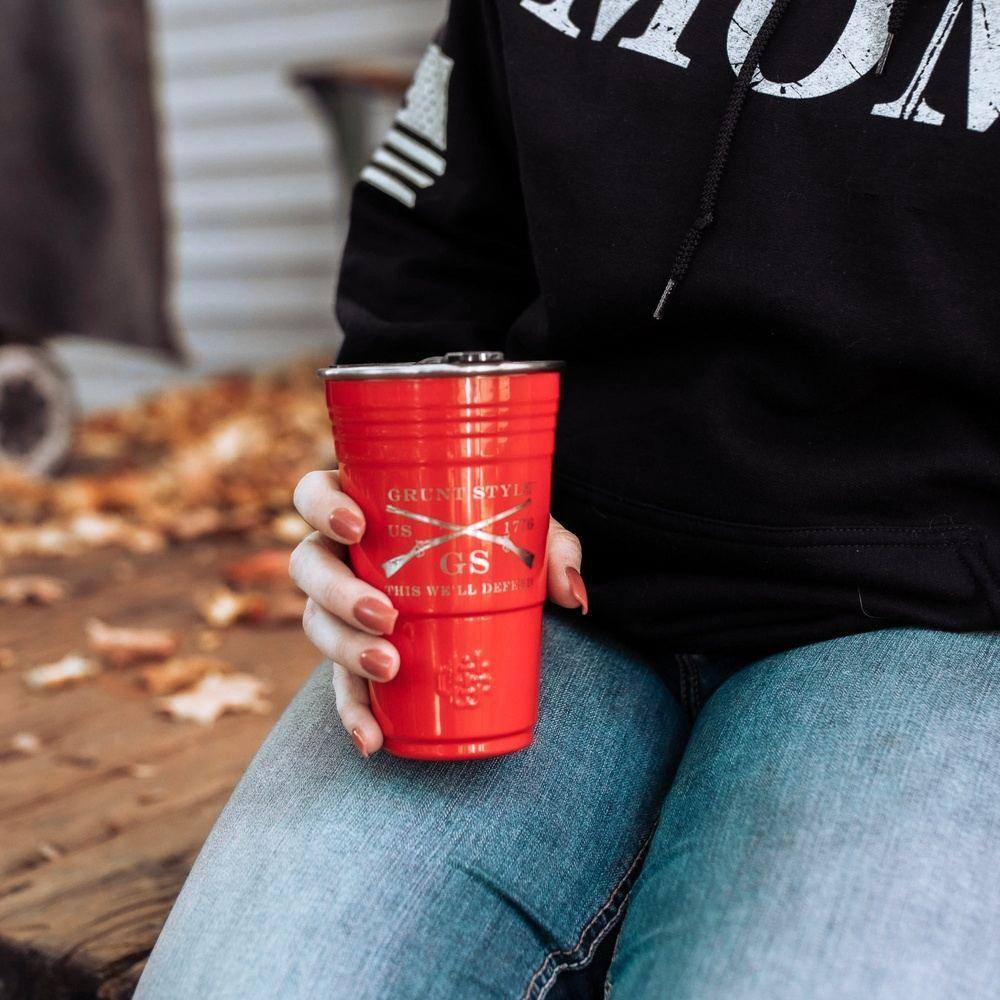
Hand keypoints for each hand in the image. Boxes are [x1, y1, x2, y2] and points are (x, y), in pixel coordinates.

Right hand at [290, 470, 587, 756]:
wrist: (491, 572)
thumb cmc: (492, 534)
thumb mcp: (521, 528)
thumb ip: (551, 547)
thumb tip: (574, 594)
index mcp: (365, 504)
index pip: (316, 493)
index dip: (323, 507)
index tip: (358, 527)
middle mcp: (342, 553)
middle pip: (309, 565)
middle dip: (338, 593)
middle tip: (385, 615)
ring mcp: (341, 605)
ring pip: (316, 622)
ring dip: (345, 649)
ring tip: (389, 667)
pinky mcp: (356, 652)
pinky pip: (341, 682)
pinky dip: (354, 712)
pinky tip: (372, 739)